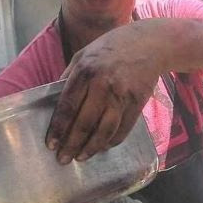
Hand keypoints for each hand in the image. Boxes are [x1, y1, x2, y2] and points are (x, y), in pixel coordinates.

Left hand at [47, 23, 165, 164]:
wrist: (151, 44)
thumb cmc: (112, 47)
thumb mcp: (84, 53)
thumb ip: (70, 76)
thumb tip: (56, 100)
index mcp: (85, 71)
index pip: (67, 106)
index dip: (58, 128)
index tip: (51, 144)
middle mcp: (103, 85)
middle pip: (84, 123)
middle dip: (71, 144)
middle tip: (63, 159)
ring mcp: (122, 95)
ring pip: (104, 130)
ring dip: (91, 147)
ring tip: (81, 157)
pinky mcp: (137, 103)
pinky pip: (123, 129)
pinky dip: (111, 141)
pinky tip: (102, 147)